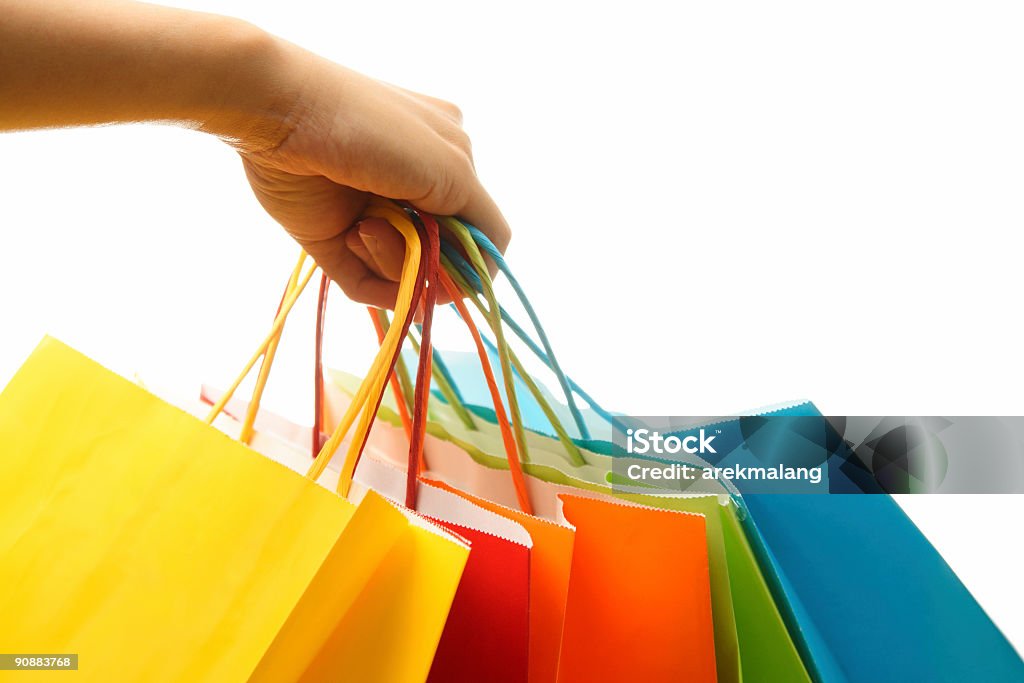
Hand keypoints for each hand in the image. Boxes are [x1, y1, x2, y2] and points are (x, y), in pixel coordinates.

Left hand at [237, 48, 509, 308]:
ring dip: (392, 258)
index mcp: (451, 160)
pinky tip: (353, 233)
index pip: (479, 232)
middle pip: (443, 259)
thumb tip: (484, 275)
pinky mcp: (334, 240)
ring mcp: (374, 216)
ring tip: (365, 225)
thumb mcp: (452, 167)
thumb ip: (483, 223)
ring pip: (405, 275)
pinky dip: (368, 272)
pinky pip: (365, 284)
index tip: (457, 261)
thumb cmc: (372, 127)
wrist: (281, 112)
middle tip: (404, 230)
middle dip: (428, 256)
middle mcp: (414, 190)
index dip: (471, 257)